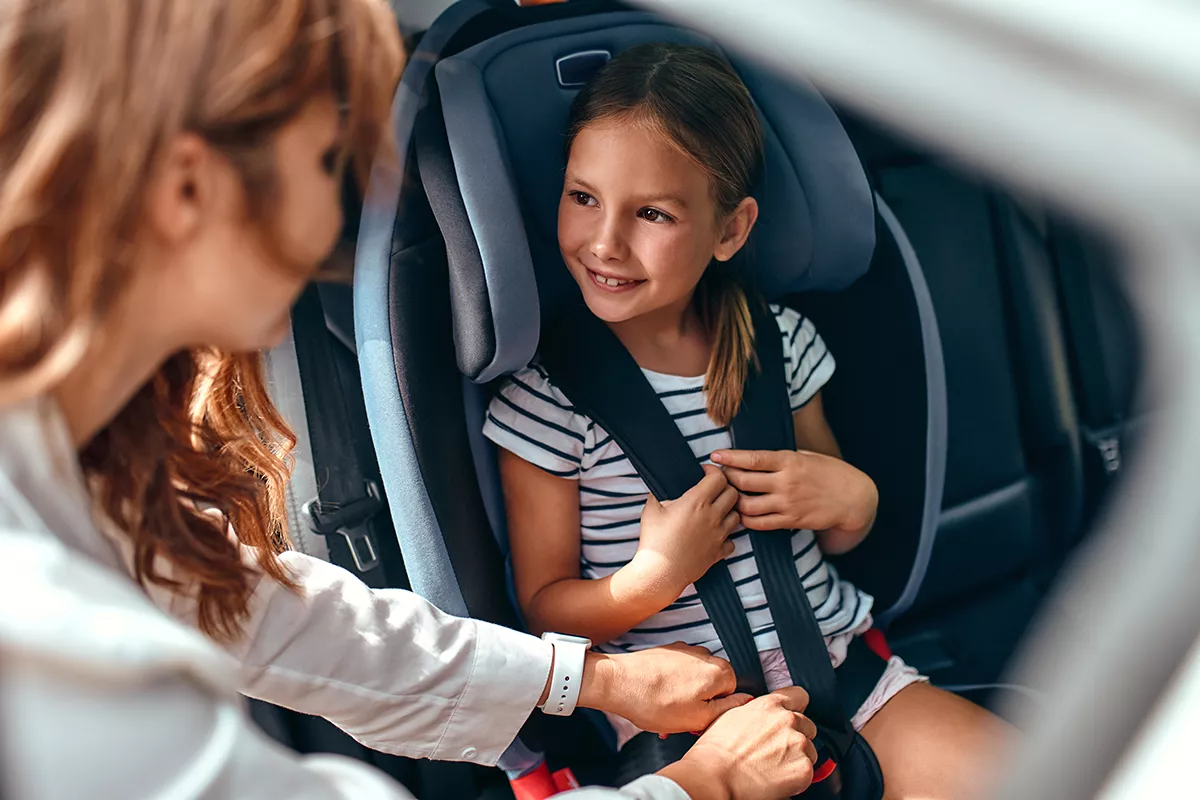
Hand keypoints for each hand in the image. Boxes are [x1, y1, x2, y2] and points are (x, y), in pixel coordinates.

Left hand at [584, 643, 751, 734]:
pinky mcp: (667, 652)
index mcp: (718, 671)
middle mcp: (705, 655)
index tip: (698, 721)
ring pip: (693, 682)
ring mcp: (684, 651)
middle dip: (697, 706)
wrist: (617, 682)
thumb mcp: (698, 717)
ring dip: (683, 699)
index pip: (733, 695)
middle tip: (679, 721)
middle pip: (712, 687)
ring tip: (663, 714)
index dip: (715, 712)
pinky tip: (655, 701)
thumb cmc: (653, 701)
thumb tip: (746, 701)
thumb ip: (727, 709)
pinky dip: (670, 688)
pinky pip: (677, 674)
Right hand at [626, 465, 740, 600]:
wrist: (660, 572)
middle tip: (713, 490)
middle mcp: (712, 517)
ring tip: (715, 512)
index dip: (713, 471)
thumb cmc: (654, 541)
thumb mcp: (651, 509)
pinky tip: (714, 535)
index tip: (705, 472)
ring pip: (737, 516)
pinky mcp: (718, 552)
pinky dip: (726, 536)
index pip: (718, 477)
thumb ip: (659, 493)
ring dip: (728, 511)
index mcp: (696, 502)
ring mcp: (718, 536)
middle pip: (733, 494)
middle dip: (725, 488)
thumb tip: (662, 486)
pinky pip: (732, 541)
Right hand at [660, 687, 818, 799]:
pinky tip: (776, 778)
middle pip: (807, 725)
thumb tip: (762, 716)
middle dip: (796, 736)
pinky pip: (808, 772)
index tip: (794, 715)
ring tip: (773, 767)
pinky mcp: (803, 768)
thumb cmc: (716, 751)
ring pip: (810, 750)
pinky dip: (797, 778)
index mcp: (770, 704)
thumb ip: (755, 711)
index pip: (799, 696)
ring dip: (797, 758)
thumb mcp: (732, 715)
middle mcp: (788, 720)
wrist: (715, 777)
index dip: (796, 707)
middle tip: (777, 750)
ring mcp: (798, 744)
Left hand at [711, 449, 876, 542]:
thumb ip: (781, 458)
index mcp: (789, 461)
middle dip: (725, 479)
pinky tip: (740, 513)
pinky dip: (745, 519)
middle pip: (744, 482)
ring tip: (726, 496)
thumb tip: (753, 458)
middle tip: (716, 476)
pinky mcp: (791, 521)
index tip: (714, 455)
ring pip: (747, 506)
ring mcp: (788, 504)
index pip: (753, 459)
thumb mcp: (806, 456)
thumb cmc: (829, 472)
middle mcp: (786, 482)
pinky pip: (760, 524)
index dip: (730, 458)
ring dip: (732, 501)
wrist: (853, 497)